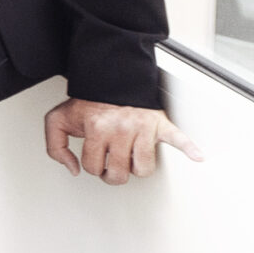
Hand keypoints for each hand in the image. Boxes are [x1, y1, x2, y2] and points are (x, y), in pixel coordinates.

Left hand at [43, 98, 202, 184]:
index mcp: (97, 129)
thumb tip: (73, 169)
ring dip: (136, 167)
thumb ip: (55, 147)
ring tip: (129, 159)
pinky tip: (198, 156)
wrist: (108, 78)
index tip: (94, 160)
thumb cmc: (87, 102)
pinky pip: (178, 138)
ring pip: (144, 168)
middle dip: (112, 173)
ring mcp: (142, 128)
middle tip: (112, 166)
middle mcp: (121, 129)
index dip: (91, 166)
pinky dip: (189, 148)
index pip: (94, 167)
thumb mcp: (58, 120)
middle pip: (119, 173)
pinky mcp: (159, 124)